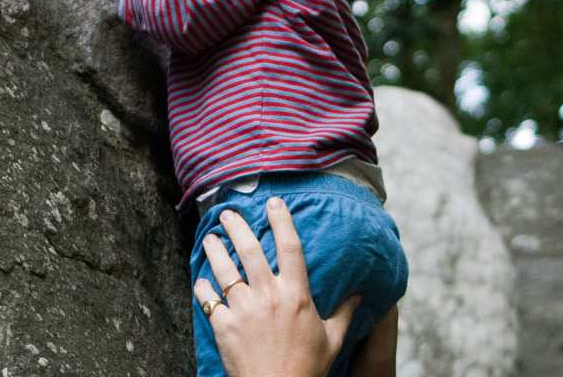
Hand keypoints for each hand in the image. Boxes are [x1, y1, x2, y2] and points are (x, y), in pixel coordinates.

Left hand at [194, 198, 360, 376]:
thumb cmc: (307, 368)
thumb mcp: (332, 339)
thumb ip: (344, 313)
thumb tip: (360, 295)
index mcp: (297, 295)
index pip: (291, 247)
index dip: (282, 220)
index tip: (274, 203)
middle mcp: (269, 296)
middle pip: (250, 250)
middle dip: (237, 227)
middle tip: (228, 213)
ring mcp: (243, 310)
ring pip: (225, 270)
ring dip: (216, 250)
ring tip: (211, 239)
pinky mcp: (224, 326)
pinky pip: (209, 300)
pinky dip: (203, 287)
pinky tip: (201, 279)